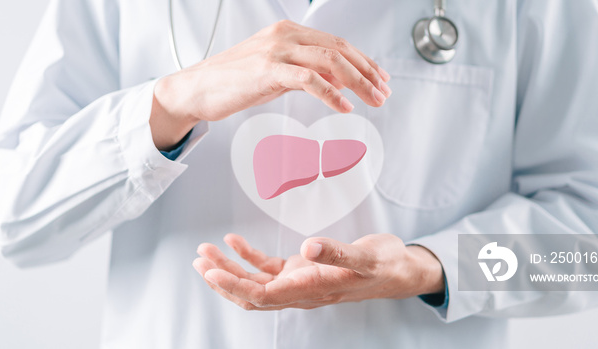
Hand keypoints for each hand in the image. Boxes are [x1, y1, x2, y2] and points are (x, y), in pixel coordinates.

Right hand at [150, 20, 391, 149]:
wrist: (197, 89)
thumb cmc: (233, 82)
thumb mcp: (276, 73)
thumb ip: (306, 74)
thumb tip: (338, 83)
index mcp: (288, 33)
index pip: (336, 43)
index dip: (363, 61)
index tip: (380, 77)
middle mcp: (285, 36)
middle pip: (339, 50)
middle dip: (367, 72)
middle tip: (384, 91)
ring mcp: (277, 51)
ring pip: (330, 61)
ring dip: (358, 82)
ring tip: (373, 100)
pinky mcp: (269, 70)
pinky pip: (309, 80)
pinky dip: (332, 94)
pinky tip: (344, 106)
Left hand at [192, 233, 444, 310]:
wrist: (398, 271)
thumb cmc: (384, 266)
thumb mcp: (365, 258)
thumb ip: (337, 253)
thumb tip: (308, 247)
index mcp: (311, 291)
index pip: (263, 295)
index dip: (234, 285)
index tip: (211, 272)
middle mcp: (299, 292)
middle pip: (251, 293)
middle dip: (222, 278)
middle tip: (199, 259)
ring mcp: (299, 282)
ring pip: (255, 282)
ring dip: (229, 269)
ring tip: (206, 251)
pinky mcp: (301, 270)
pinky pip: (268, 268)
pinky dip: (248, 256)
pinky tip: (234, 241)